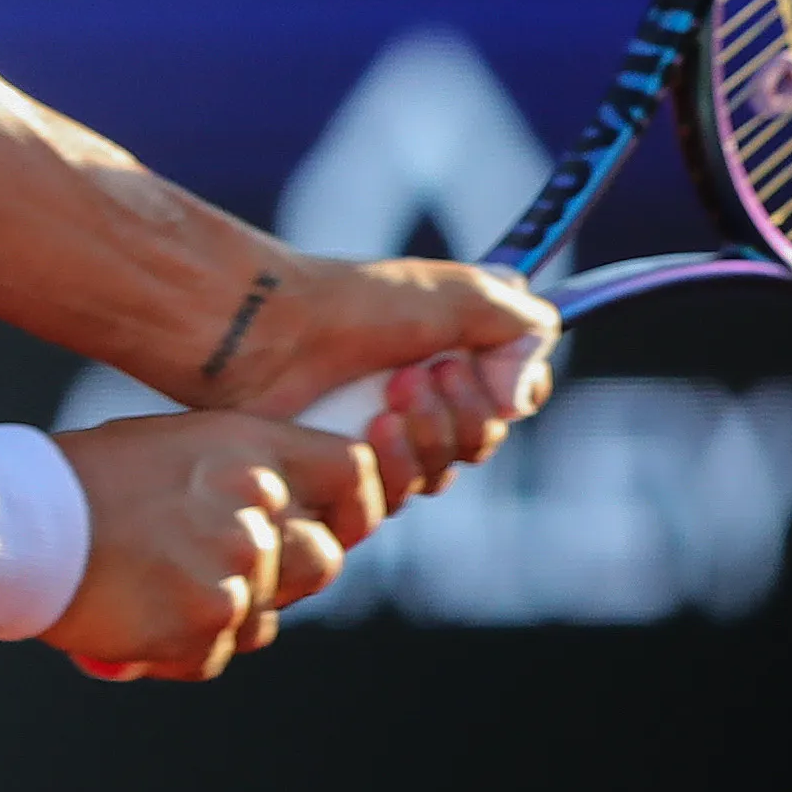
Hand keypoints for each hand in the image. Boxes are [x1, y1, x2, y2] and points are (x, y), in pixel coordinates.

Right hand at [40, 411, 385, 681]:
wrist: (20, 520)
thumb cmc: (89, 479)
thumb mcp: (181, 448)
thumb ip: (245, 480)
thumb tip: (294, 521)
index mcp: (251, 447)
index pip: (353, 473)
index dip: (353, 506)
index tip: (330, 525)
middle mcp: (255, 505)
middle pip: (322, 560)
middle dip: (283, 577)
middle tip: (217, 572)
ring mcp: (234, 569)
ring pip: (265, 617)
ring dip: (222, 616)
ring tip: (156, 588)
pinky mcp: (203, 624)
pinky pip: (214, 654)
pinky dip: (178, 648)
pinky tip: (133, 617)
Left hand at [217, 256, 561, 500]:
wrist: (266, 334)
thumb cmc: (351, 304)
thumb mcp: (451, 293)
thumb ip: (516, 326)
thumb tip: (525, 397)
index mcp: (449, 348)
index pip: (513, 394)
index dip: (512, 391)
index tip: (485, 370)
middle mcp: (421, 395)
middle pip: (483, 439)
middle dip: (462, 411)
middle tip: (418, 375)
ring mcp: (383, 437)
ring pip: (444, 472)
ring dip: (428, 435)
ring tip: (386, 398)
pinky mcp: (350, 476)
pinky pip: (401, 498)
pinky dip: (395, 465)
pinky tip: (367, 432)